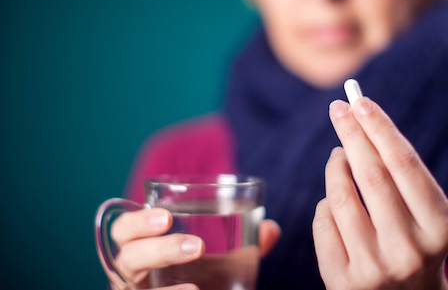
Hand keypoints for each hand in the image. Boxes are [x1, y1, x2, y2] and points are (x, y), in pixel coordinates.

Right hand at [106, 209, 280, 289]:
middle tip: (198, 247)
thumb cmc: (198, 282)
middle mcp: (132, 274)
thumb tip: (270, 229)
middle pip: (128, 257)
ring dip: (166, 287)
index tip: (167, 216)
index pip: (124, 230)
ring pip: (132, 289)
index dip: (138, 221)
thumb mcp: (221, 265)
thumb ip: (245, 247)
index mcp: (143, 249)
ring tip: (196, 286)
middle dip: (158, 249)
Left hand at [313, 97, 447, 289]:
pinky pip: (322, 223)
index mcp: (439, 227)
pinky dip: (326, 204)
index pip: (404, 164)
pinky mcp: (343, 282)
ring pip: (339, 198)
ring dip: (335, 168)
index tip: (360, 101)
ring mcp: (374, 269)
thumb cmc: (417, 239)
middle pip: (370, 176)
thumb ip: (401, 172)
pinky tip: (335, 202)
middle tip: (339, 109)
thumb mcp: (427, 210)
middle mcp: (408, 250)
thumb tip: (358, 118)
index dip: (379, 128)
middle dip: (351, 134)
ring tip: (339, 157)